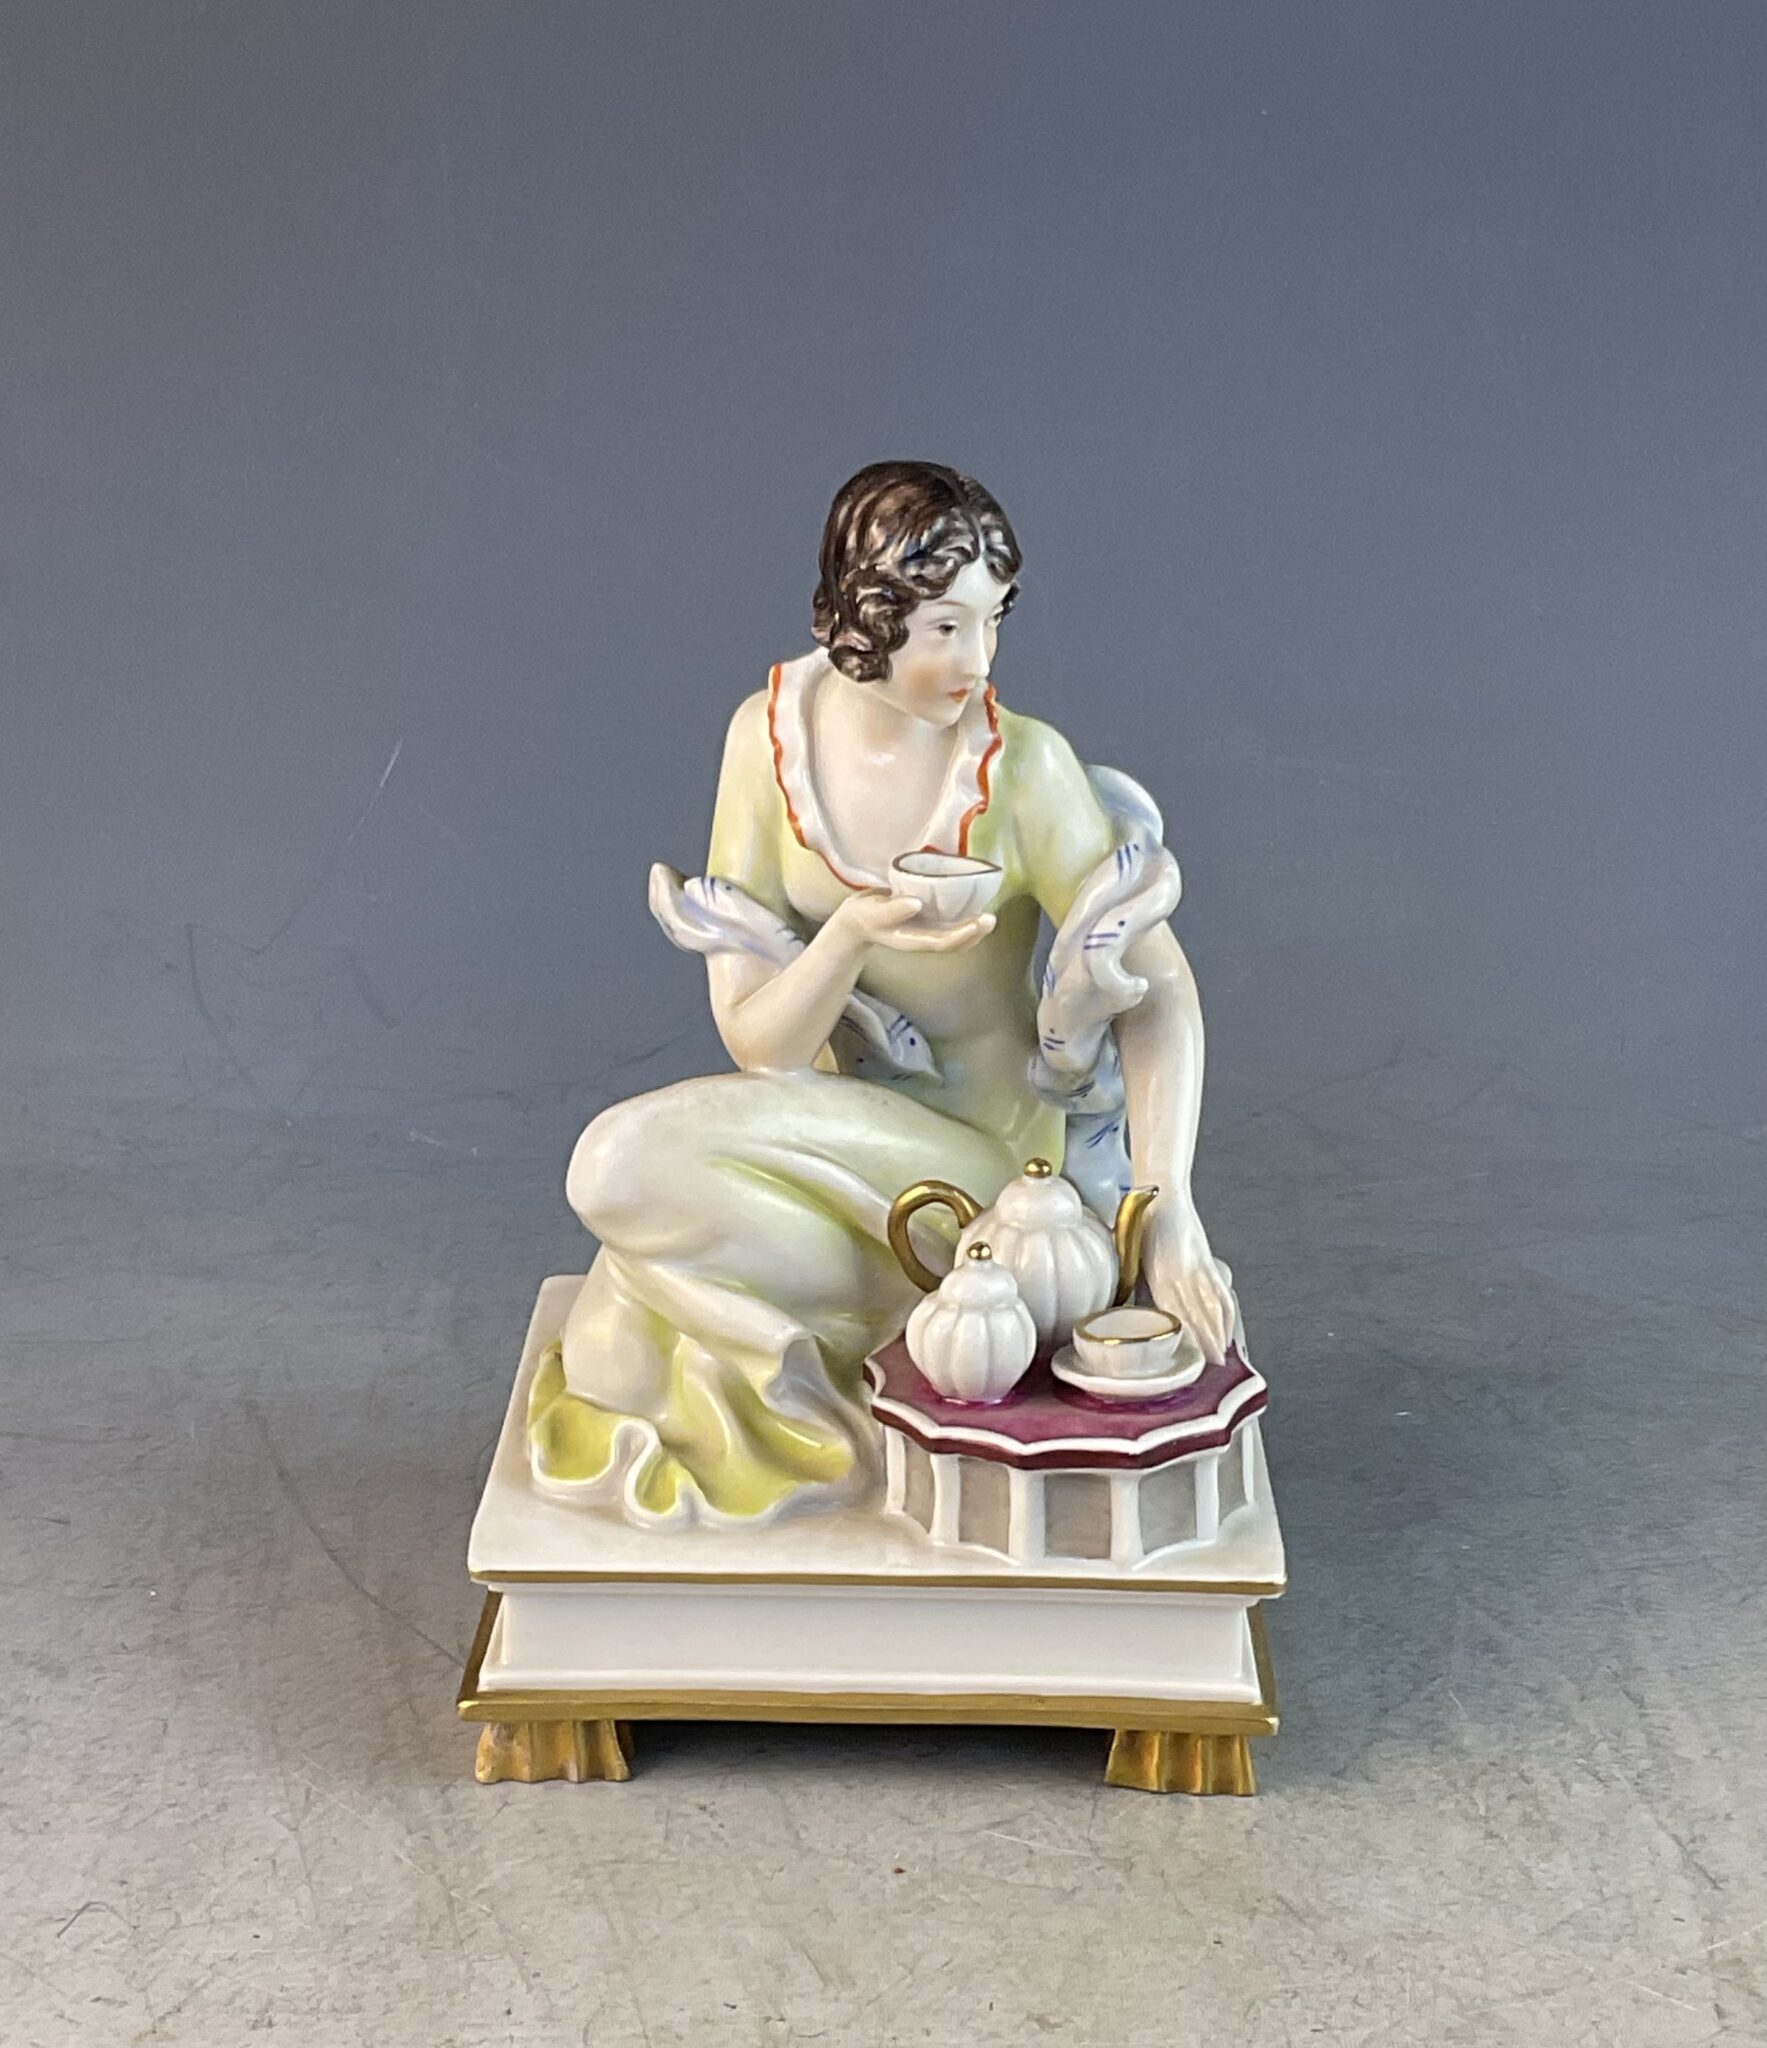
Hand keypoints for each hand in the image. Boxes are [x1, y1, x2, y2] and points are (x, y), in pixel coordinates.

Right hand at [831, 890, 995, 954]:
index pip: (941, 942)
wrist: (857, 919)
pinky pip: (952, 921)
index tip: (976, 924)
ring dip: (974, 927)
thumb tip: (916, 904)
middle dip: (974, 933)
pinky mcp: (929, 919)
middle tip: (990, 918)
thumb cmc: (864, 916)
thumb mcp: (872, 913)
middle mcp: (924, 937)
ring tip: (989, 914)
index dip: (961, 935)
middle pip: (955, 942)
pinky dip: (965, 915)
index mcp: (912, 940)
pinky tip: (976, 902)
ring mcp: (928, 930)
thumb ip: (892, 910)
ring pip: (957, 933)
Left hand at [1142, 1202, 1236, 1363]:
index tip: (1193, 1356)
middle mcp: (1181, 1270)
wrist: (1162, 1192)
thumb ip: (1134, 1285)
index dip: (1188, 1335)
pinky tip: (1229, 1326)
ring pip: (1213, 1303)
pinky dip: (1227, 1310)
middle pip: (1199, 1312)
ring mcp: (1197, 1264)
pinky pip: (1220, 1289)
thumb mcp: (1131, 1255)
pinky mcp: (1206, 1259)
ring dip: (1220, 1329)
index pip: (1176, 1311)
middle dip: (1208, 1340)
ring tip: (1224, 1352)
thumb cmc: (1141, 1223)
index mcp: (1159, 1271)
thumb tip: (1129, 1313)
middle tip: (1214, 1365)